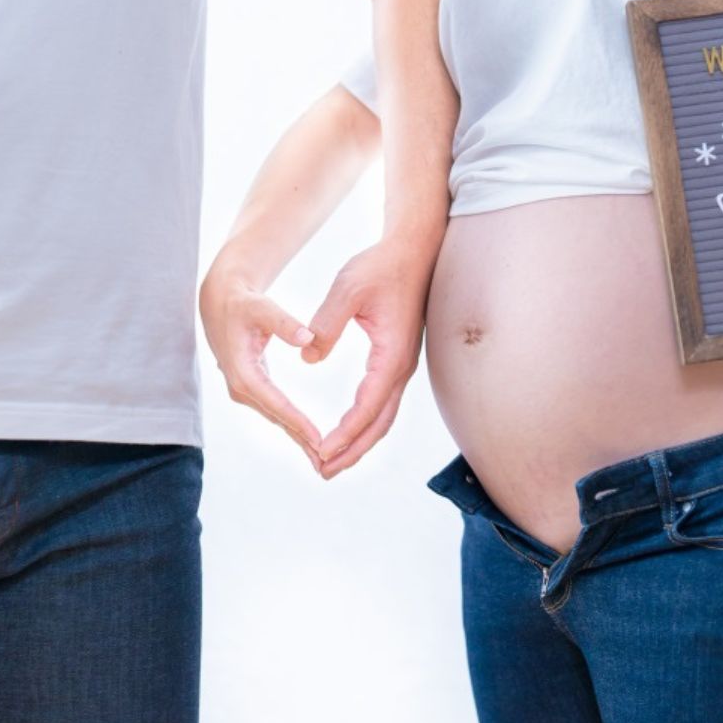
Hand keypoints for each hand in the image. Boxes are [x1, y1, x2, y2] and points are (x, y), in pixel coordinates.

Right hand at [200, 266, 323, 468]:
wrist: (221, 303)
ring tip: (322, 460)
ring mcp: (244, 390)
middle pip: (277, 419)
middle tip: (327, 464)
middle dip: (301, 441)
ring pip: (276, 419)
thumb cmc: (243, 304)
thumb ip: (285, 322)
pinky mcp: (251, 388)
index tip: (319, 440)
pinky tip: (309, 440)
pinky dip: (292, 425)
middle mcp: (241, 387)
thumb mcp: (262, 308)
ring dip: (298, 439)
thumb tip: (308, 338)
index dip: (298, 422)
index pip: (276, 403)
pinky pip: (276, 411)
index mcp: (243, 372)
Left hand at [304, 237, 435, 477]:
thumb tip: (309, 355)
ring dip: (359, 442)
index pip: (367, 406)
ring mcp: (401, 366)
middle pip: (379, 423)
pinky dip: (365, 424)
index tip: (322, 451)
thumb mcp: (347, 289)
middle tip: (323, 471)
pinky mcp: (397, 360)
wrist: (413, 250)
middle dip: (352, 451)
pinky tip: (347, 430)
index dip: (345, 433)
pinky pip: (382, 403)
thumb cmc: (381, 266)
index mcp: (390, 355)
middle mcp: (400, 367)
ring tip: (332, 462)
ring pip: (383, 417)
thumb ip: (326, 324)